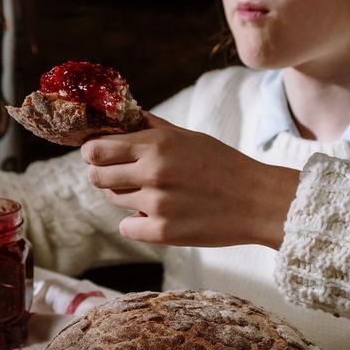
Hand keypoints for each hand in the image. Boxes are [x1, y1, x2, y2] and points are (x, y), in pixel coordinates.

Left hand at [81, 111, 298, 248]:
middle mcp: (153, 172)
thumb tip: (126, 117)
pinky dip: (137, 223)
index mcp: (158, 144)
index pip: (97, 149)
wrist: (256, 201)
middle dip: (104, 176)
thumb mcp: (189, 137)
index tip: (97, 156)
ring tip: (154, 194)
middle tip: (120, 177)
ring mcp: (156, 204)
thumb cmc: (224, 165)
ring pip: (114, 200)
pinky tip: (158, 216)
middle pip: (97, 176)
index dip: (92, 153)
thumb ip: (154, 128)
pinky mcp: (163, 232)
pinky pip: (127, 227)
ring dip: (125, 197)